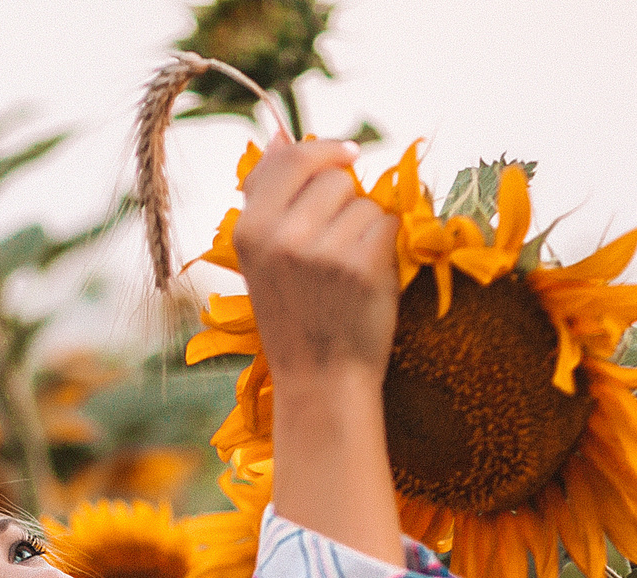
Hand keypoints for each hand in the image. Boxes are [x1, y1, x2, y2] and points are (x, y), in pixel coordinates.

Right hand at [233, 139, 400, 383]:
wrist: (320, 380)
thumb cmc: (296, 316)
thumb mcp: (262, 259)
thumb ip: (268, 196)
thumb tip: (277, 137)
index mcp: (249, 230)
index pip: (293, 156)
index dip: (326, 152)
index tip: (348, 158)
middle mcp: (279, 235)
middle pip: (335, 175)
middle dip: (345, 200)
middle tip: (333, 250)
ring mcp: (320, 250)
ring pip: (364, 200)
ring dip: (366, 228)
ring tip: (347, 270)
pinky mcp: (359, 264)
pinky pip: (387, 223)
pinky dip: (387, 247)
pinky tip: (367, 278)